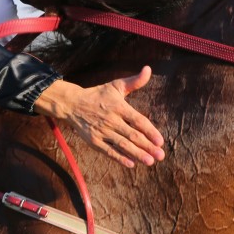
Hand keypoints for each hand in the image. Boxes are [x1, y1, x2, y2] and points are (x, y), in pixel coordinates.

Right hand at [34, 66, 165, 167]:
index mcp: (118, 106)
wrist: (72, 104)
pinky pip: (108, 151)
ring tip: (150, 161)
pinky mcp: (93, 141)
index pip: (138, 120)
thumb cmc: (98, 95)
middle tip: (160, 156)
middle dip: (147, 146)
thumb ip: (134, 81)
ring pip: (122, 145)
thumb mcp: (116, 85)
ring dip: (137, 154)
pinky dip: (119, 158)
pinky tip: (131, 164)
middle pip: (132, 135)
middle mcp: (111, 120)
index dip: (150, 131)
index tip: (160, 141)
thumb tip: (148, 69)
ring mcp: (102, 131)